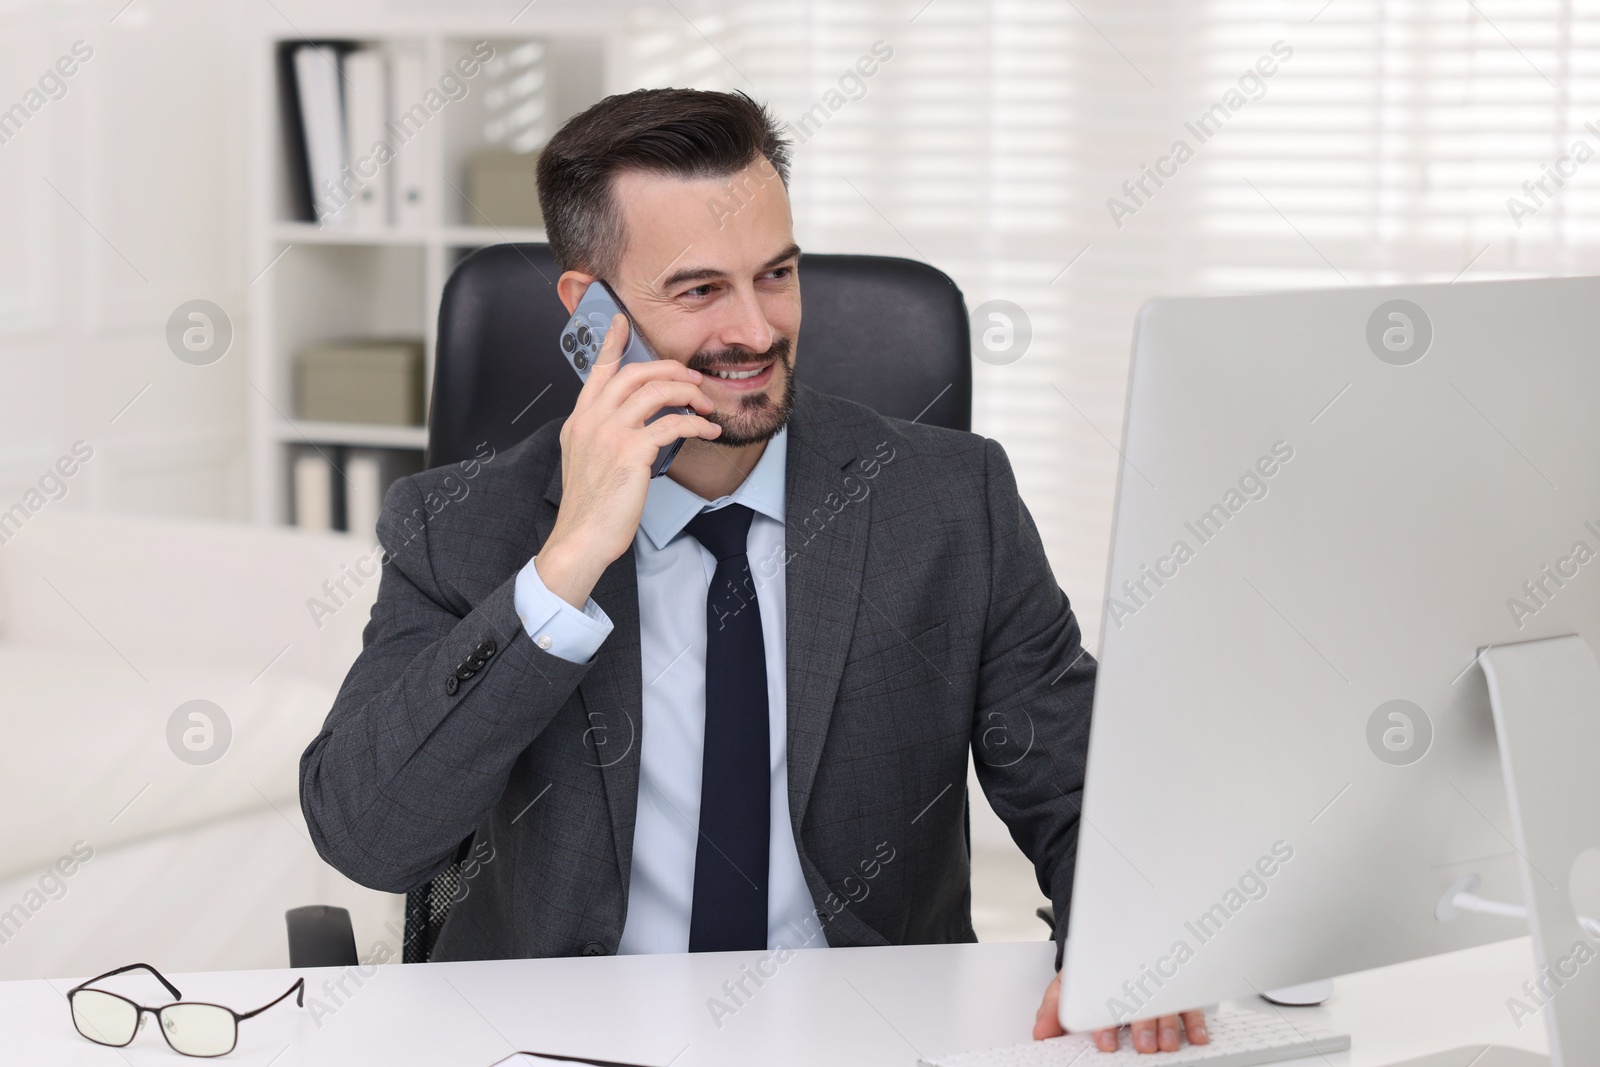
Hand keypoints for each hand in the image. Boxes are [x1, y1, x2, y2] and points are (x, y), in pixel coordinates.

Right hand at [536, 314, 721, 607]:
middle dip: (670, 369)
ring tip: (706, 404)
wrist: (581, 538)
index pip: (597, 371)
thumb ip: (602, 436)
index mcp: (579, 420)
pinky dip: (696, 422)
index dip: (611, 343)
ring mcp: (609, 434)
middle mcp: (591, 420)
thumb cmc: (590, 507)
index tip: (621, 322)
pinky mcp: (631, 452)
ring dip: (688, 392)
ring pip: (655, 391)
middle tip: (693, 378)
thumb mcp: (585, 461)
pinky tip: (708, 429)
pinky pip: (672, 423)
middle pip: (634, 373)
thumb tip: (634, 424)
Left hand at [1033, 973, 1207, 1053]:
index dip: (1105, 1024)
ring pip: (1167, 1004)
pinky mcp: (1175, 990)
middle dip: (1143, 1027)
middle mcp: (1133, 982)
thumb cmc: (1091, 970)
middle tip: (1144, 1046)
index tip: (1106, 1042)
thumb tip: (1041, 1034)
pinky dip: (1195, 1020)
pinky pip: (1189, 1003)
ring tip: (1166, 1044)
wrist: (1107, 938)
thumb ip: (1053, 1010)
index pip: (1104, 1001)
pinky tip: (1196, 1036)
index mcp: (1104, 981)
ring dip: (1169, 1026)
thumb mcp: (1066, 986)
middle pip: (1141, 1004)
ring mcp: (1155, 986)